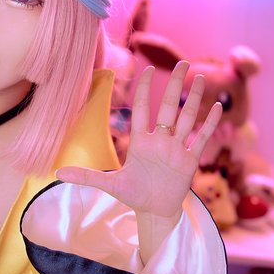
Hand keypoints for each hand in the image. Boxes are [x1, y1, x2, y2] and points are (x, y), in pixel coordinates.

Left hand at [57, 61, 222, 239]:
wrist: (154, 211)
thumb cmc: (133, 195)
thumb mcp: (109, 184)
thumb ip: (86, 176)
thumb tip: (57, 173)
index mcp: (140, 141)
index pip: (143, 109)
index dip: (145, 89)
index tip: (148, 69)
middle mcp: (160, 140)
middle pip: (168, 107)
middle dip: (175, 85)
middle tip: (183, 62)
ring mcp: (176, 148)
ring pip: (187, 118)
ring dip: (194, 98)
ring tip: (200, 77)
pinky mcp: (190, 160)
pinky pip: (201, 138)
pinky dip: (209, 123)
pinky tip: (216, 106)